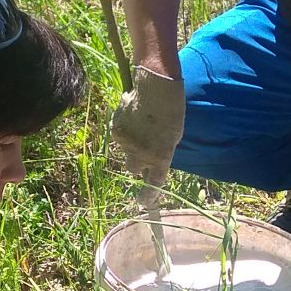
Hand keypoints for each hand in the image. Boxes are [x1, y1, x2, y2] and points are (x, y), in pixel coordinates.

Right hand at [110, 66, 183, 186]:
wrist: (155, 87)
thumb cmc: (172, 111)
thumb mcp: (174, 136)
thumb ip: (162, 153)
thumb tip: (150, 162)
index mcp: (160, 157)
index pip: (154, 184)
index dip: (148, 196)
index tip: (143, 202)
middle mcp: (142, 154)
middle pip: (133, 169)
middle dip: (137, 163)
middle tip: (143, 148)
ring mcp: (127, 143)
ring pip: (125, 151)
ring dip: (131, 143)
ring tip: (141, 125)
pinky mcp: (116, 130)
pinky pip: (119, 137)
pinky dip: (125, 131)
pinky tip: (133, 117)